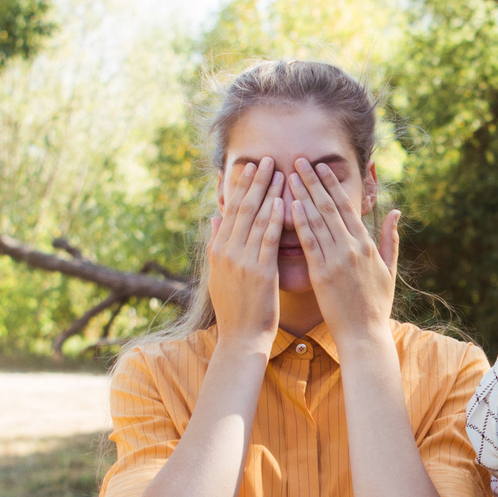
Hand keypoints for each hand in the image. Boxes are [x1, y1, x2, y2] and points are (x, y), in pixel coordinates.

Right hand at [207, 159, 284, 343]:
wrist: (241, 337)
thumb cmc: (236, 308)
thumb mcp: (219, 274)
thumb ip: (217, 244)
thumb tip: (214, 218)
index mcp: (218, 250)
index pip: (230, 210)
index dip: (241, 186)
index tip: (250, 166)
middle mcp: (226, 251)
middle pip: (241, 208)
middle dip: (255, 182)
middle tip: (266, 159)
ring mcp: (242, 261)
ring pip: (255, 218)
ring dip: (268, 193)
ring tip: (279, 171)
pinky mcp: (259, 272)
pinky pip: (268, 240)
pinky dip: (274, 219)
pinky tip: (282, 202)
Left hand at [288, 158, 397, 340]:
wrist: (365, 335)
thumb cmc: (375, 305)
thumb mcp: (389, 269)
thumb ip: (391, 239)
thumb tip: (395, 211)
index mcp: (367, 245)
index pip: (348, 206)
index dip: (333, 184)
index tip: (321, 166)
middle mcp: (353, 247)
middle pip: (330, 206)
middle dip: (314, 181)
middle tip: (299, 160)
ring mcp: (337, 259)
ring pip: (318, 219)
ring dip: (303, 194)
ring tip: (290, 175)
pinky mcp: (322, 274)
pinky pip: (309, 242)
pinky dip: (300, 222)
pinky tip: (290, 205)